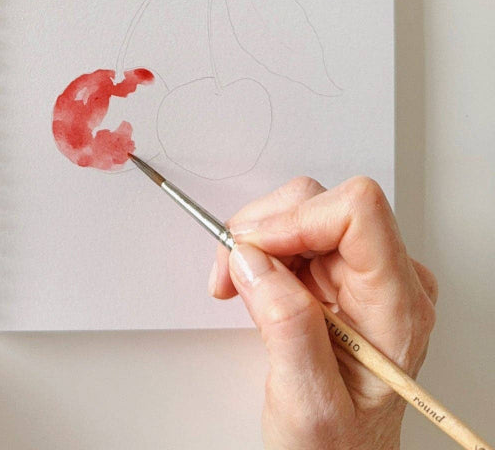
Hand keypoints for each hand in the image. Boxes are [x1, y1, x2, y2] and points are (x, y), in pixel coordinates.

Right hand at [208, 176, 437, 449]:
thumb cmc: (337, 447)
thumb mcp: (308, 403)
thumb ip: (285, 326)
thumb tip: (252, 259)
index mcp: (397, 307)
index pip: (357, 212)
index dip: (296, 220)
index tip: (253, 250)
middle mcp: (390, 278)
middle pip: (321, 203)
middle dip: (264, 230)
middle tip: (232, 273)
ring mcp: (365, 272)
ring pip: (301, 209)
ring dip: (255, 240)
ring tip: (237, 286)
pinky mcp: (340, 271)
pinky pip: (292, 230)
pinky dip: (258, 250)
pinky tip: (251, 286)